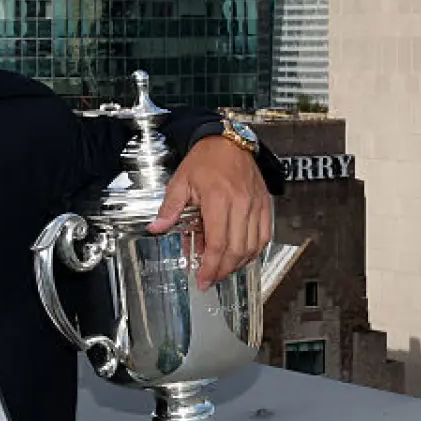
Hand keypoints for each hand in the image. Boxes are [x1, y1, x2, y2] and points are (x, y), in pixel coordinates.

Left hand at [148, 137, 272, 289]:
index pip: (218, 243)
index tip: (202, 279)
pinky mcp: (264, 205)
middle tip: (210, 279)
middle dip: (223, 270)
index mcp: (219, 199)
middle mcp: (241, 204)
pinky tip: (242, 255)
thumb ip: (169, 208)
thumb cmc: (206, 160)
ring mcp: (256, 205)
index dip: (210, 266)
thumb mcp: (181, 181)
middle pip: (237, 250)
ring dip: (239, 264)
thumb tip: (156, 228)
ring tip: (223, 270)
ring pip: (253, 246)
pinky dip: (254, 250)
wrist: (229, 142)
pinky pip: (265, 235)